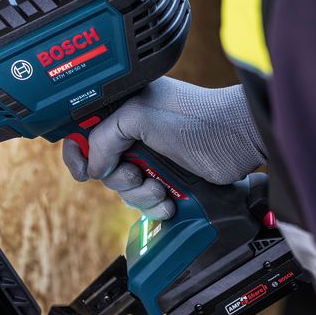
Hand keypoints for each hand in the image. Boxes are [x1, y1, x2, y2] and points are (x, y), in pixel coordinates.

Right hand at [62, 77, 264, 218]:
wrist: (238, 140)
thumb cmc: (196, 117)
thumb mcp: (139, 116)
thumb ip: (104, 137)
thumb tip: (93, 168)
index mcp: (121, 109)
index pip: (83, 131)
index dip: (77, 151)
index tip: (82, 169)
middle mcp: (132, 133)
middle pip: (102, 168)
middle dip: (118, 178)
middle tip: (137, 173)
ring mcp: (149, 157)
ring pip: (123, 190)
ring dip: (139, 195)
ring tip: (160, 187)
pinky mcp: (166, 179)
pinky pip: (144, 202)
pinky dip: (154, 205)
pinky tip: (170, 199)